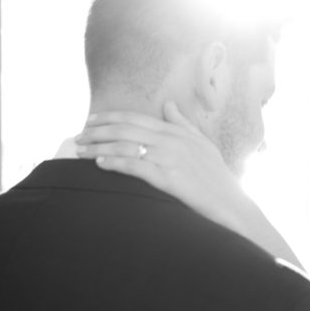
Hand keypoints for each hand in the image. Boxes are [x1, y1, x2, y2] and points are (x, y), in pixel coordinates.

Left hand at [75, 103, 301, 266]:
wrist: (232, 205)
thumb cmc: (218, 178)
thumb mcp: (203, 145)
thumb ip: (183, 124)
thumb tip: (168, 105)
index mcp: (178, 132)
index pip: (136, 118)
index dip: (109, 117)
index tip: (90, 121)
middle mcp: (172, 140)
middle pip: (126, 129)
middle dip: (97, 131)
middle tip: (77, 136)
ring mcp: (170, 158)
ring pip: (126, 146)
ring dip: (98, 147)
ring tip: (80, 151)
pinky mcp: (169, 178)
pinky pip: (135, 166)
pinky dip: (115, 163)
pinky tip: (99, 164)